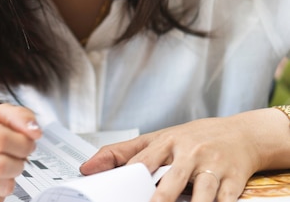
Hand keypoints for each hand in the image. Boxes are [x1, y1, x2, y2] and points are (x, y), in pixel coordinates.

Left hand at [80, 110, 287, 201]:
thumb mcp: (158, 139)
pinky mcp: (234, 180)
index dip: (130, 177)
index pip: (143, 161)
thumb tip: (87, 167)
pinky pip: (226, 199)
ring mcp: (213, 166)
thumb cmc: (194, 139)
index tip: (118, 192)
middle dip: (162, 198)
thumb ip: (122, 153)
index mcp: (166, 142)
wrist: (242, 134)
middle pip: (173, 179)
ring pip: (203, 191)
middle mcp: (189, 153)